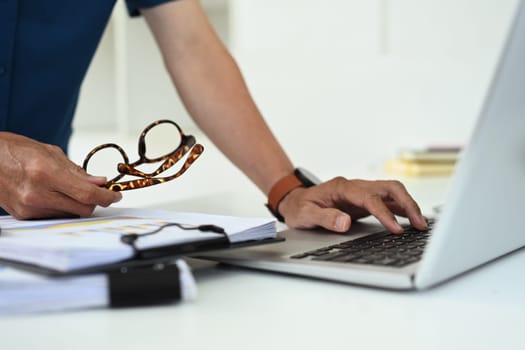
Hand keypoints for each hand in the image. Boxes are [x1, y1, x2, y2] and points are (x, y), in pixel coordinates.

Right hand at [0, 132, 121, 218]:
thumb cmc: (13, 151)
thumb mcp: (49, 153)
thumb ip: (77, 171)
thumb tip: (99, 182)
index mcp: (45, 173)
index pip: (86, 194)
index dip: (106, 196)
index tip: (115, 195)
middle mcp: (37, 193)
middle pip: (82, 208)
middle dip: (95, 201)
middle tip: (98, 191)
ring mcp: (29, 207)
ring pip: (70, 214)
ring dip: (78, 204)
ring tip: (70, 188)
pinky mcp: (24, 215)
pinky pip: (55, 215)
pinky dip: (63, 207)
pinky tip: (56, 194)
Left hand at [278, 177, 427, 233]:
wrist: (294, 200)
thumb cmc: (299, 207)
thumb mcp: (305, 215)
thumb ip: (324, 218)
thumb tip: (345, 222)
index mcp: (341, 188)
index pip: (370, 198)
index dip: (385, 213)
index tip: (396, 229)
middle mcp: (355, 187)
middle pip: (388, 188)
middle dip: (407, 204)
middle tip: (419, 224)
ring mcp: (361, 192)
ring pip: (392, 192)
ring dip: (408, 206)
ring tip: (421, 225)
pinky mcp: (364, 201)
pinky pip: (387, 201)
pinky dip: (401, 209)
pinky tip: (411, 220)